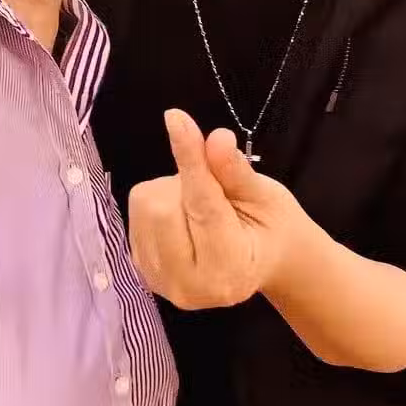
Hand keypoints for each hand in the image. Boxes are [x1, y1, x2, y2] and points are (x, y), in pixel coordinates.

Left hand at [128, 108, 303, 310]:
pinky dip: (160, 203)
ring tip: (201, 206)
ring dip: (172, 192)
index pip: (203, 206)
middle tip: (214, 190)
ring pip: (146, 205)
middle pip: (163, 207)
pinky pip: (137, 213)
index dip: (191, 159)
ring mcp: (159, 281)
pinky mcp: (141, 267)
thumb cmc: (268, 228)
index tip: (177, 119)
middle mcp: (187, 286)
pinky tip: (183, 218)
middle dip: (186, 183)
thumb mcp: (265, 198)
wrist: (261, 261)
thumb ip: (235, 172)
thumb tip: (216, 139)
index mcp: (228, 271)